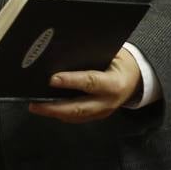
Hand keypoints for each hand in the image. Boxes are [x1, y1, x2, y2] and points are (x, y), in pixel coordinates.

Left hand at [27, 48, 141, 123]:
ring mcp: (102, 113)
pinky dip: (61, 114)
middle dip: (55, 107)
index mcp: (114, 84)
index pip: (90, 82)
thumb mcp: (112, 54)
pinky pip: (76, 118)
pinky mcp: (96, 117)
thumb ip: (92, 55)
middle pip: (79, 108)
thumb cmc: (120, 62)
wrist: (135, 79)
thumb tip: (65, 50)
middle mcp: (108, 102)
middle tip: (36, 103)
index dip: (71, 81)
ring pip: (75, 117)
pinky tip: (47, 109)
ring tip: (36, 106)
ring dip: (54, 113)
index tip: (52, 79)